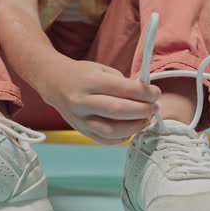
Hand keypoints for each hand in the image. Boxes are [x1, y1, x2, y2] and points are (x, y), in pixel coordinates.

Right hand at [41, 59, 160, 144]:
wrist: (54, 82)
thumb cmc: (82, 74)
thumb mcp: (102, 69)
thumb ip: (122, 83)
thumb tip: (146, 96)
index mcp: (90, 82)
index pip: (123, 89)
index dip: (144, 93)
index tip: (156, 93)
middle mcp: (83, 101)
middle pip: (119, 111)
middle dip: (143, 111)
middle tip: (154, 108)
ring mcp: (81, 119)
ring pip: (113, 130)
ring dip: (135, 127)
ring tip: (145, 120)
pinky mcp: (81, 130)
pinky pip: (105, 140)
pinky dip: (122, 138)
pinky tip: (130, 130)